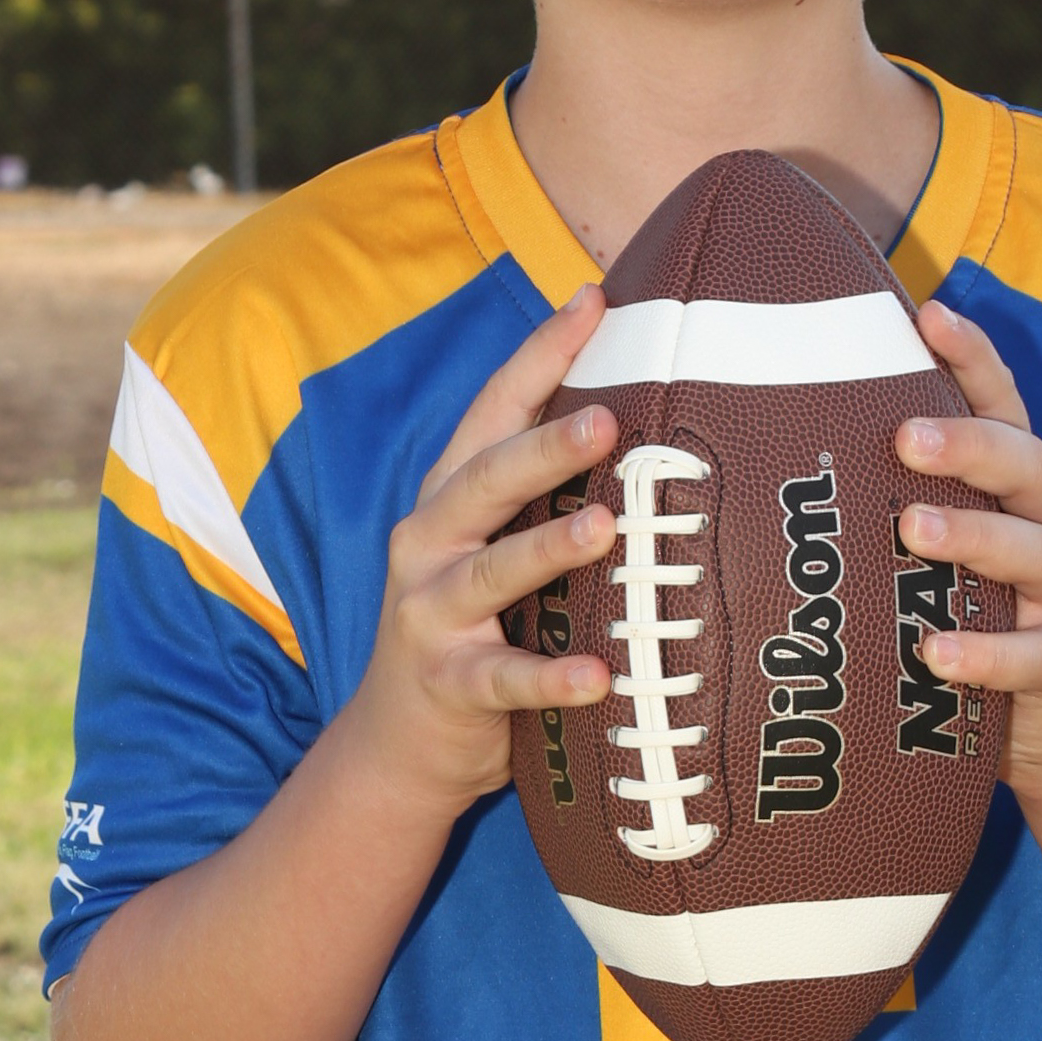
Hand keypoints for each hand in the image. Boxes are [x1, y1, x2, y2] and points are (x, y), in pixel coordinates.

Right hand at [345, 286, 619, 830]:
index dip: (540, 353)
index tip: (593, 300)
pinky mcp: (450, 685)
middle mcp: (430, 541)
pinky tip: (596, 676)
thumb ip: (544, 492)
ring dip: (546, 548)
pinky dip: (549, 678)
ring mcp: (432, 613)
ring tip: (605, 529)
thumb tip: (640, 414)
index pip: (494, 409)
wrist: (402, 739)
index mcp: (451, 496)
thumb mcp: (495, 543)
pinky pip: (502, 678)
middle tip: (607, 420)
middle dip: (544, 447)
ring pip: (490, 571)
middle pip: (486, 480)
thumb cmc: (476, 621)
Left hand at [894, 300, 1041, 798]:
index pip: (1003, 408)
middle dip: (969, 443)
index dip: (974, 359)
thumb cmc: (972, 611)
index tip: (930, 314)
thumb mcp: (937, 553)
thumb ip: (888, 503)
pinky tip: (937, 651)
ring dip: (973, 534)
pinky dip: (988, 652)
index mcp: (1014, 489)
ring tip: (912, 528)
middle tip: (906, 435)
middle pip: (1025, 464)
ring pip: (1033, 550)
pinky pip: (1034, 655)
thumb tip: (773, 458)